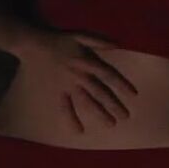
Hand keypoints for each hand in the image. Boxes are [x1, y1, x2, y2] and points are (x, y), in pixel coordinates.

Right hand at [15, 29, 137, 131]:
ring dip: (99, 113)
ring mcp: (68, 86)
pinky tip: (79, 131)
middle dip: (114, 104)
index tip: (133, 95)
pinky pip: (65, 107)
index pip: (109, 75)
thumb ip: (99, 41)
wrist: (35, 45)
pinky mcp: (57, 91)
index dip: (122, 84)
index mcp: (88, 62)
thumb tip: (117, 44)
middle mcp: (80, 76)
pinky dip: (71, 119)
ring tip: (111, 124)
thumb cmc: (59, 39)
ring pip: (86, 102)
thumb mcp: (81, 35)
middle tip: (125, 116)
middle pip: (100, 92)